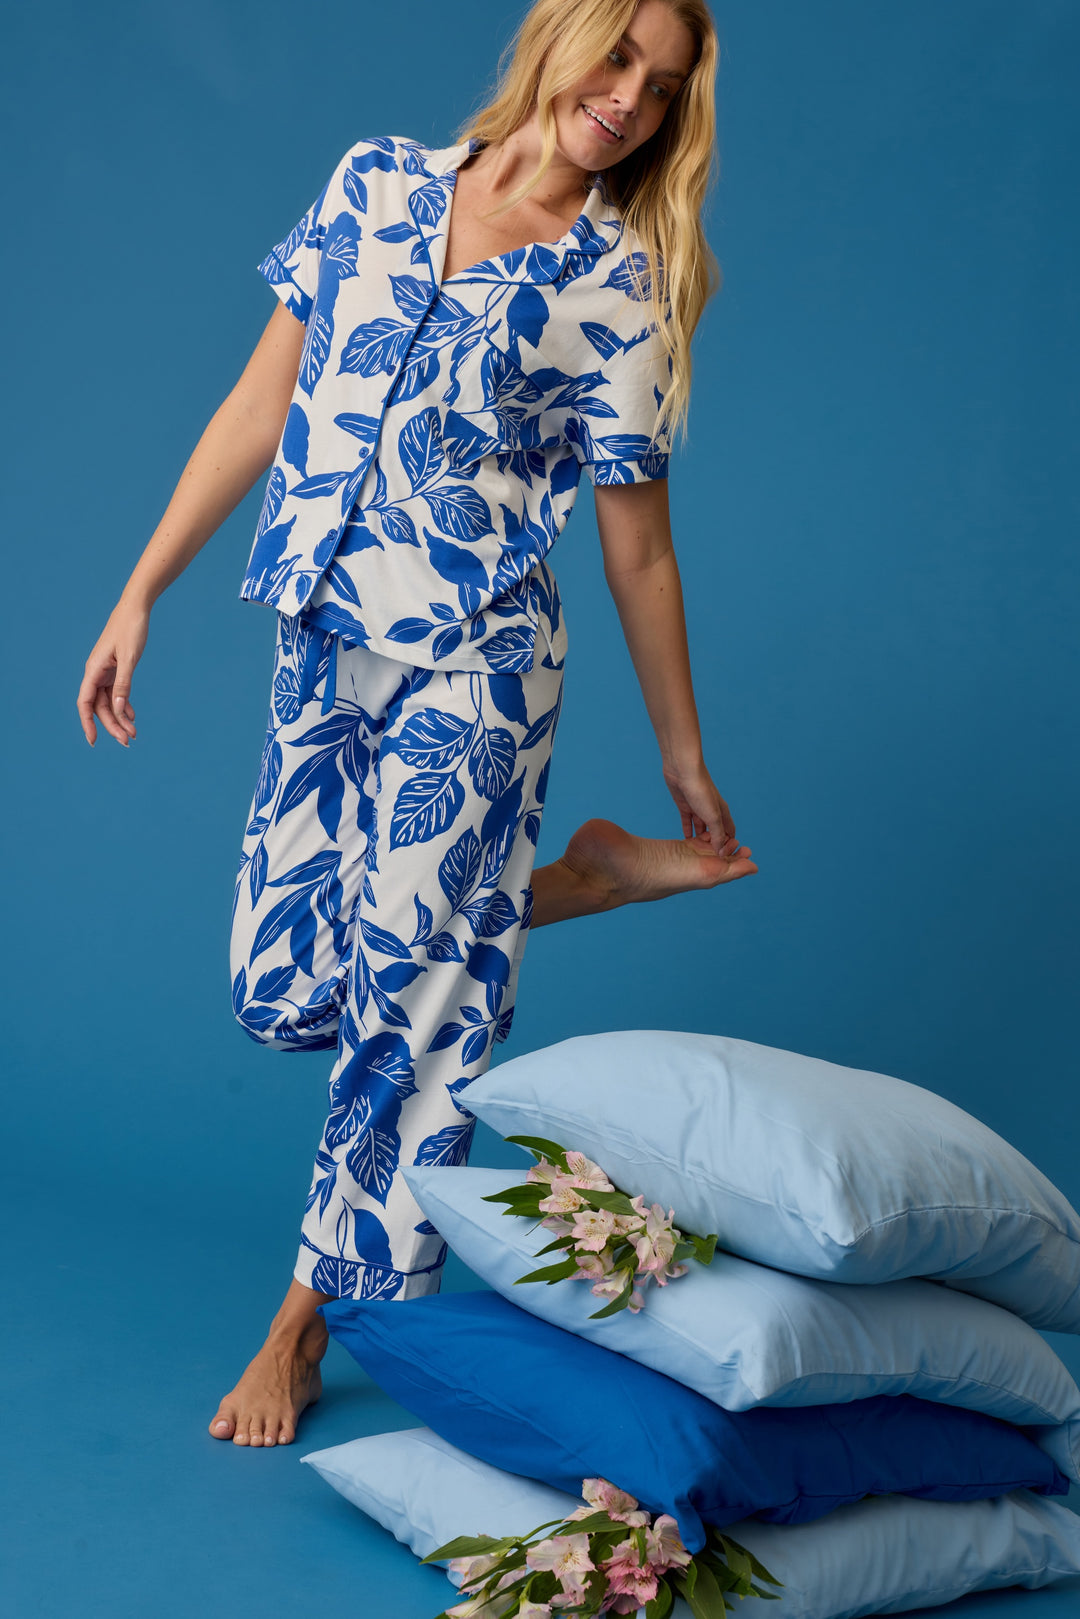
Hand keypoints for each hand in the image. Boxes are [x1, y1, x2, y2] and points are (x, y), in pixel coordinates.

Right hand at [77, 598, 149, 746]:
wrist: (136, 609)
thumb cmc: (131, 629)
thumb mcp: (130, 658)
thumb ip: (124, 684)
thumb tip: (118, 708)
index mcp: (94, 670)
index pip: (85, 703)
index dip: (87, 723)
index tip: (94, 741)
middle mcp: (96, 673)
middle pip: (100, 707)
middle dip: (112, 725)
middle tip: (128, 742)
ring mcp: (105, 671)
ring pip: (109, 702)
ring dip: (120, 718)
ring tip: (134, 734)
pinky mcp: (115, 668)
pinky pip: (116, 692)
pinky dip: (124, 705)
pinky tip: (133, 715)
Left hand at [663, 759, 743, 858]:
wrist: (683, 771)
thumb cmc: (701, 790)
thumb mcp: (712, 816)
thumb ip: (718, 834)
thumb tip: (721, 851)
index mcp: (722, 812)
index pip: (729, 832)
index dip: (728, 844)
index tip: (723, 858)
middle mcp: (712, 811)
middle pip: (715, 831)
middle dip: (713, 843)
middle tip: (707, 859)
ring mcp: (698, 808)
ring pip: (701, 828)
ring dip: (699, 839)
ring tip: (695, 853)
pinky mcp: (685, 806)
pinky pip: (688, 822)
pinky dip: (688, 830)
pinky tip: (685, 839)